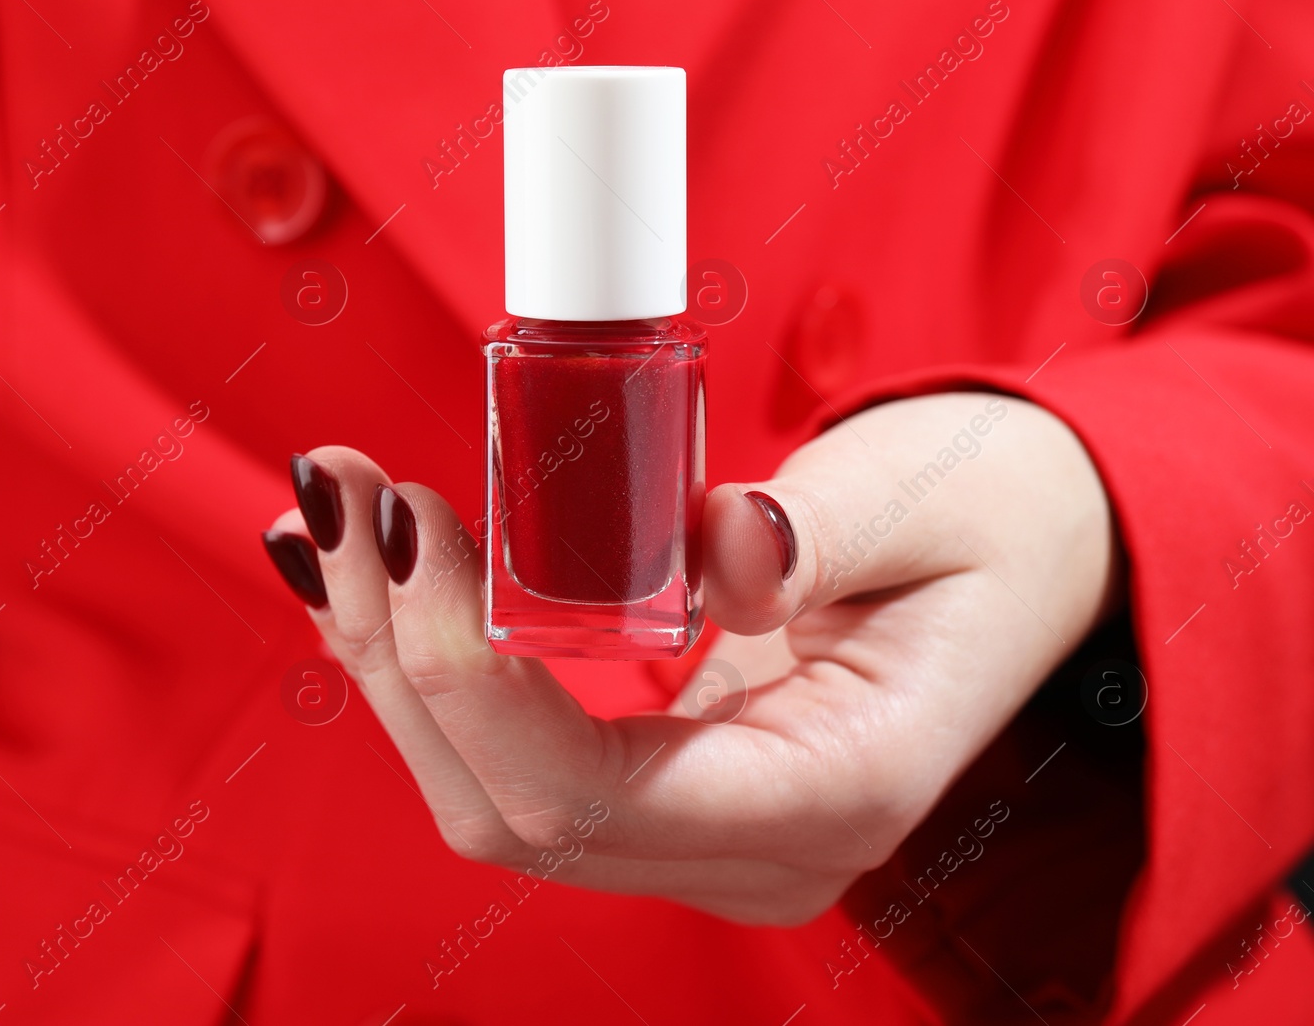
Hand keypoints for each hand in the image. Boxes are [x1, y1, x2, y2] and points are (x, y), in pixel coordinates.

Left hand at [268, 393, 1117, 923]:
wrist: (1016, 558)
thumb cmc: (987, 519)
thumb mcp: (928, 501)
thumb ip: (820, 535)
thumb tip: (715, 546)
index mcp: (831, 796)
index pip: (588, 794)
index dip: (470, 670)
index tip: (412, 521)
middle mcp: (748, 851)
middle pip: (504, 806)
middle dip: (396, 650)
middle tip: (335, 490)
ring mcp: (693, 834)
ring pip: (484, 790)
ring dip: (386, 651)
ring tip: (326, 511)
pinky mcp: (654, 788)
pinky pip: (506, 753)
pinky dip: (423, 659)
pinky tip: (363, 570)